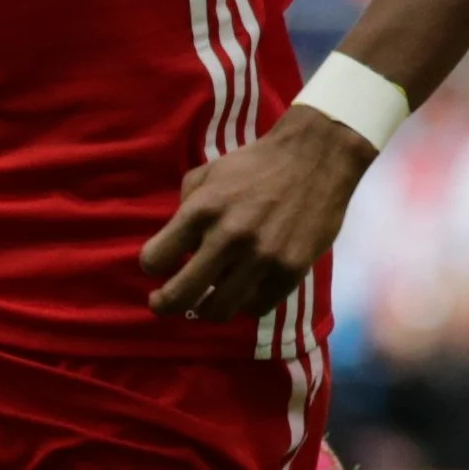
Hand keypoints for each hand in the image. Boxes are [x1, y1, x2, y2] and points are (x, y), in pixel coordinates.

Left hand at [141, 103, 376, 322]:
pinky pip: (256, 308)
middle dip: (164, 304)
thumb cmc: (257, 164)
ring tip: (208, 301)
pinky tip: (245, 290)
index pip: (155, 259)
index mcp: (202, 210)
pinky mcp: (290, 272)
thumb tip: (178, 241)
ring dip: (206, 308)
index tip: (158, 266)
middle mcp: (228, 237)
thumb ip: (187, 204)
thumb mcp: (210, 171)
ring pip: (218, 311)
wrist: (316, 158)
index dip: (152, 265)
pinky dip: (245, 303)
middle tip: (163, 303)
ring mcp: (261, 258)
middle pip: (179, 296)